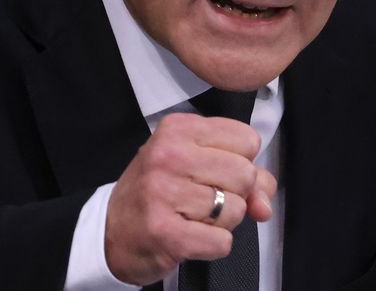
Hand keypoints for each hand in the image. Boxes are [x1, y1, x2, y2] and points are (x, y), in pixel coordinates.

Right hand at [104, 112, 277, 285]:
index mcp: (179, 129)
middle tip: (204, 199)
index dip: (242, 162)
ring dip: (222, 222)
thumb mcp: (194, 165)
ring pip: (236, 210)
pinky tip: (190, 236)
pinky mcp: (165, 232)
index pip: (247, 139)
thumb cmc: (156, 193)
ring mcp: (164, 193)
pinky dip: (213, 245)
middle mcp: (169, 155)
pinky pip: (222, 242)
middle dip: (235, 194)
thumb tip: (264, 202)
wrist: (110, 231)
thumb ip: (241, 174)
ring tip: (193, 218)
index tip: (216, 172)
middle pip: (246, 174)